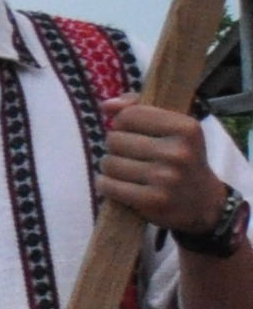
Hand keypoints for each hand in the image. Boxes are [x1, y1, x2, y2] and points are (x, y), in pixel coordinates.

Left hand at [96, 101, 234, 236]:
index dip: (122, 124)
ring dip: (110, 167)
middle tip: (131, 155)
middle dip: (116, 147)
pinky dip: (106, 185)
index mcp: (186, 128)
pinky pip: (108, 185)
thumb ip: (137, 108)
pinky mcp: (153, 200)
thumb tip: (106, 105)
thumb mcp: (172, 127)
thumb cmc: (179, 157)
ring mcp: (166, 178)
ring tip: (126, 171)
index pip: (129, 116)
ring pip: (108, 163)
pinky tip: (118, 185)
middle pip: (114, 139)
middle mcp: (178, 152)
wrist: (202, 202)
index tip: (132, 132)